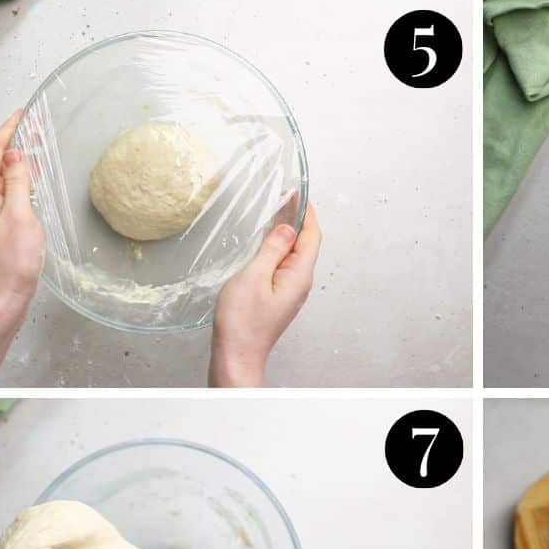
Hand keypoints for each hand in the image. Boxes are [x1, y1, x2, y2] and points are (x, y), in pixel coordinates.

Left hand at [0, 109, 43, 317]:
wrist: (6, 293)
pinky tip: (33, 176)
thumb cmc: (13, 259)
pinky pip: (10, 189)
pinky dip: (21, 176)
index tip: (22, 114)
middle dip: (13, 139)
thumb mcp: (20, 215)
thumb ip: (17, 183)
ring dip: (18, 157)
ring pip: (3, 174)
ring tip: (37, 143)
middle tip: (34, 125)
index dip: (7, 130)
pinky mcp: (1, 221)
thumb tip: (15, 155)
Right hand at [209, 203, 321, 386]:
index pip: (312, 236)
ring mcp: (290, 292)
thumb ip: (272, 250)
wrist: (236, 356)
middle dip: (297, 218)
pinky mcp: (278, 298)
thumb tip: (288, 228)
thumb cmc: (242, 323)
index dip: (307, 212)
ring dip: (286, 233)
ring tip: (275, 212)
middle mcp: (300, 284)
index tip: (298, 193)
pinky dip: (277, 249)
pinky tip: (266, 243)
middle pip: (305, 244)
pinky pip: (283, 267)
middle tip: (284, 196)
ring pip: (293, 255)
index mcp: (299, 276)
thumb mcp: (254, 277)